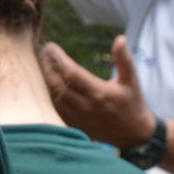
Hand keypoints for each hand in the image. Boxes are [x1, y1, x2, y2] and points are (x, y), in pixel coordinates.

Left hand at [39, 36, 156, 148]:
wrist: (132, 135)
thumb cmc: (132, 103)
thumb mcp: (132, 80)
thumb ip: (124, 59)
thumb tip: (120, 39)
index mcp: (99, 93)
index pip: (71, 73)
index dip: (58, 59)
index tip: (51, 46)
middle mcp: (85, 106)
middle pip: (57, 84)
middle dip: (46, 66)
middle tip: (42, 52)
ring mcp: (77, 118)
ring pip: (53, 96)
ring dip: (45, 78)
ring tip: (42, 63)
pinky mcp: (73, 125)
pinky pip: (54, 107)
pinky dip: (48, 92)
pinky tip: (47, 81)